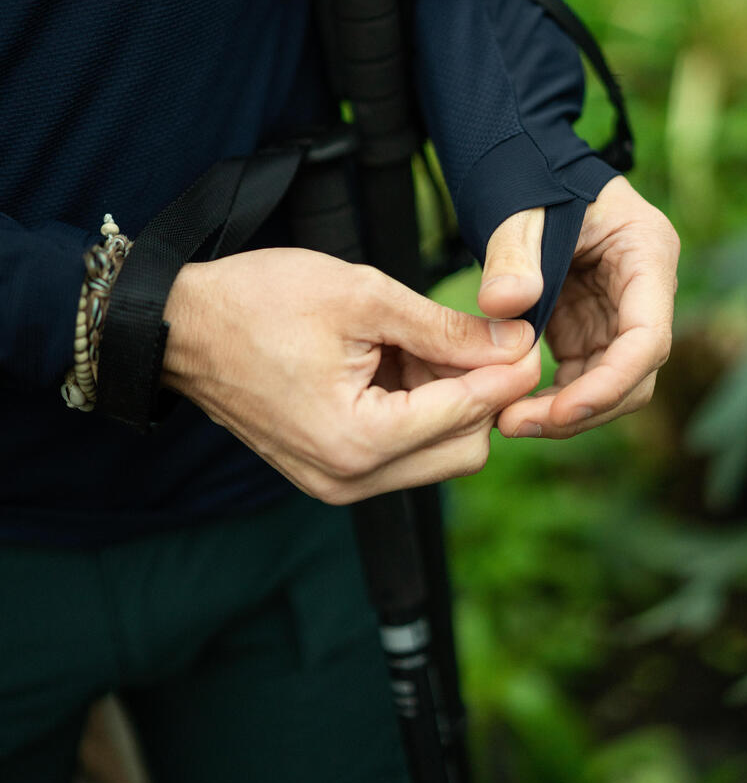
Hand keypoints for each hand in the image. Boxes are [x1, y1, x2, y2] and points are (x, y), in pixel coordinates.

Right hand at [162, 248, 540, 501]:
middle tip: (463, 334)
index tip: (528, 334)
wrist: (182, 328)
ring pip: (438, 456)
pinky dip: (416, 412)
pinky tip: (394, 364)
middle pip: (465, 451)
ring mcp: (336, 484)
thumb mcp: (363, 298)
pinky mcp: (330, 474)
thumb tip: (514, 344)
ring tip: (415, 344)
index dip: (508, 371)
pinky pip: (402, 454)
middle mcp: (349, 480)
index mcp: (358, 440)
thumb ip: (445, 329)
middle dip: (478, 393)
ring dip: (447, 403)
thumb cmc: (259, 302)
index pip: (469, 415)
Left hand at [477, 176, 679, 438]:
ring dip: (564, 411)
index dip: (610, 383)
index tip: (561, 411)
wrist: (527, 170)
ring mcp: (617, 314)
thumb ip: (512, 254)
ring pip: (608, 384)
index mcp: (647, 254)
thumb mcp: (521, 209)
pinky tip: (509, 407)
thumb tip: (504, 304)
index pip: (648, 338)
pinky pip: (579, 376)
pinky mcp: (588, 328)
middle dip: (582, 408)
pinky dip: (550, 397)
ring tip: (506, 422)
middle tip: (516, 424)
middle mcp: (644, 292)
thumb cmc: (533, 180)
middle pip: (633, 373)